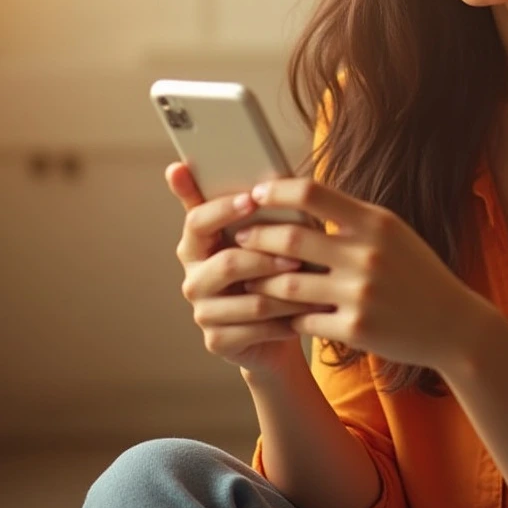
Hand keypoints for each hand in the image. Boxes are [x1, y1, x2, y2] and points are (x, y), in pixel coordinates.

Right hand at [166, 162, 330, 377]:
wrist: (279, 325)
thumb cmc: (273, 267)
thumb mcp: (266, 232)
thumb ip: (253, 204)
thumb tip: (248, 166)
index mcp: (197, 242)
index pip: (197, 219)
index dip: (224, 209)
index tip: (252, 199)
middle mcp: (193, 277)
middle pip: (226, 263)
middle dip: (267, 258)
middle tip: (299, 255)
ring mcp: (203, 311)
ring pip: (250, 298)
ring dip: (286, 292)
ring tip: (314, 285)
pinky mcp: (217, 340)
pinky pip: (255, 328)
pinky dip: (285, 320)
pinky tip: (305, 315)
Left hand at [235, 178, 497, 372]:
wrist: (453, 325)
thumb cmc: (417, 273)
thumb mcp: (393, 233)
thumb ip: (351, 217)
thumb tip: (300, 197)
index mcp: (375, 222)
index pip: (313, 193)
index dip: (276, 191)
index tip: (255, 194)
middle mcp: (367, 254)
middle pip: (290, 240)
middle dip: (256, 238)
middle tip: (239, 237)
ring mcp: (360, 294)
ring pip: (287, 286)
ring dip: (261, 283)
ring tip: (248, 278)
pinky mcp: (355, 330)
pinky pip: (303, 322)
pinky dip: (286, 318)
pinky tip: (277, 315)